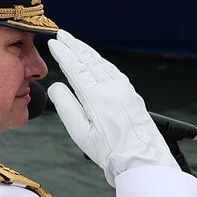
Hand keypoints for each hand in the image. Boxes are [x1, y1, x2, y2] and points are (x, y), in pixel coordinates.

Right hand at [47, 30, 176, 184]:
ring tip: (77, 44)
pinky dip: (102, 62)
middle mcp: (112, 88)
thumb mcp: (81, 133)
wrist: (142, 161)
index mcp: (97, 96)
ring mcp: (124, 90)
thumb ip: (66, 107)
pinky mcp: (132, 96)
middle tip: (62, 34)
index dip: (63, 53)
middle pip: (90, 60)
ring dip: (88, 52)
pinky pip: (114, 71)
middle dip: (74, 45)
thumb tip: (57, 86)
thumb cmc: (111, 152)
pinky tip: (99, 62)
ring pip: (103, 63)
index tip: (54, 43)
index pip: (75, 67)